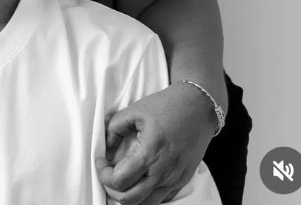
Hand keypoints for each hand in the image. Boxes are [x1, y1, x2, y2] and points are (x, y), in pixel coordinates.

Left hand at [95, 82, 216, 204]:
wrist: (198, 107)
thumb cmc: (167, 106)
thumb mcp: (135, 110)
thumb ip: (114, 128)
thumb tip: (104, 147)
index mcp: (149, 153)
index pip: (119, 180)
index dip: (103, 174)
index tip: (101, 162)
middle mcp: (162, 172)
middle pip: (130, 199)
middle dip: (113, 189)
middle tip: (109, 172)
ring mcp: (174, 179)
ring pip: (146, 204)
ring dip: (129, 195)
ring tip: (123, 178)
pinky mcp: (182, 181)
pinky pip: (161, 199)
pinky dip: (146, 195)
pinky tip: (140, 179)